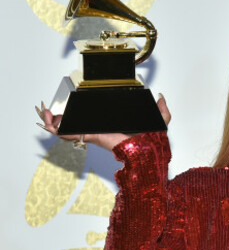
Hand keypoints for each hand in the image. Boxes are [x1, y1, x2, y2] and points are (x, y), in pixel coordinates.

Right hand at [35, 94, 171, 150]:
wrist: (150, 152)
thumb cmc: (154, 142)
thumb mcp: (160, 121)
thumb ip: (161, 109)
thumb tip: (160, 97)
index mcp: (112, 125)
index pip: (91, 119)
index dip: (77, 113)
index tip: (68, 105)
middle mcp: (101, 130)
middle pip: (75, 124)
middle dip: (59, 118)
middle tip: (50, 112)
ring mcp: (96, 134)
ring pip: (69, 130)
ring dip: (55, 123)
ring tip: (46, 116)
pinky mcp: (95, 136)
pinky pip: (74, 135)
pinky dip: (61, 131)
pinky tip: (52, 125)